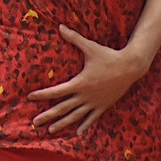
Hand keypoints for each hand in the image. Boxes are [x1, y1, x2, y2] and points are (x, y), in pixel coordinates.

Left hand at [27, 25, 144, 133]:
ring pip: (75, 116)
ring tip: (50, 131)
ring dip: (62, 124)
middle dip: (48, 115)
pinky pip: (92, 118)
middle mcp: (85, 96)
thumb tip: (60, 27)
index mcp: (80, 83)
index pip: (56, 91)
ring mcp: (95, 103)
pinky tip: (77, 133)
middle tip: (35, 122)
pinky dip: (84, 126)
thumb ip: (74, 38)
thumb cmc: (109, 56)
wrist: (130, 67)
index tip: (30, 97)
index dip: (42, 94)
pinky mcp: (103, 106)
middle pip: (63, 108)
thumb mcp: (90, 47)